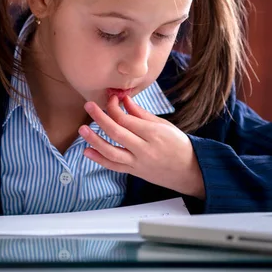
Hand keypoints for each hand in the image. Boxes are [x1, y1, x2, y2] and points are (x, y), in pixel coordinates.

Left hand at [79, 95, 204, 198]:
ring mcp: (138, 162)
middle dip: (100, 118)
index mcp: (154, 133)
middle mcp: (144, 149)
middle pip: (116, 132)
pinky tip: (87, 151)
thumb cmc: (178, 145)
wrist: (189, 171)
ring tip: (82, 130)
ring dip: (95, 140)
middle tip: (89, 106)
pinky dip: (99, 159)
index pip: (127, 119)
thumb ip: (141, 114)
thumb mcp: (163, 125)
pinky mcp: (134, 172)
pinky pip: (114, 166)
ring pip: (112, 152)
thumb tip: (124, 100)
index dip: (114, 107)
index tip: (110, 99)